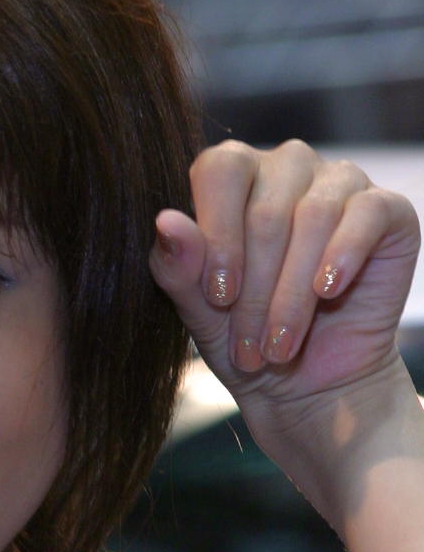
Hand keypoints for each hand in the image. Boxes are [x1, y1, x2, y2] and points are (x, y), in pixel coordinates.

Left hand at [149, 140, 419, 434]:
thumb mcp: (197, 311)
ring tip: (279, 348)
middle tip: (248, 348)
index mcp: (232, 178)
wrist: (304, 384)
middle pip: (266, 209)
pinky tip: (328, 291)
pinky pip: (367, 213)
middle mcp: (286, 168)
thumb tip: (165, 221)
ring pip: (314, 217)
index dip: (217, 234)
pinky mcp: (387, 210)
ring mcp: (339, 182)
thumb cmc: (241, 338)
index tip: (218, 296)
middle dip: (254, 291)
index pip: (220, 170)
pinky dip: (343, 255)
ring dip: (292, 295)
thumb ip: (177, 266)